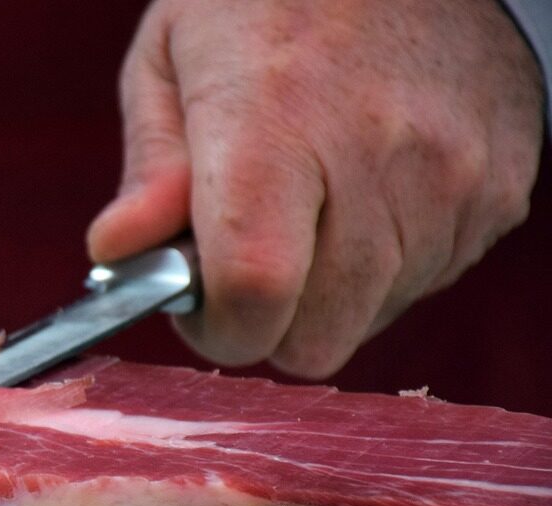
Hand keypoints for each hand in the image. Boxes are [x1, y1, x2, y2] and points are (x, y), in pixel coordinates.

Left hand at [87, 0, 543, 377]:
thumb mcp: (173, 57)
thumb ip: (150, 169)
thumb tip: (118, 253)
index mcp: (277, 123)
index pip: (255, 290)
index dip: (218, 328)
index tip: (200, 310)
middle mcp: (378, 157)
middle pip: (316, 337)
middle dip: (268, 323)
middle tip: (247, 264)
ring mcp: (452, 179)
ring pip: (369, 319)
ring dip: (327, 292)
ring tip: (313, 206)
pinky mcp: (498, 192)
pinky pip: (427, 283)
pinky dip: (386, 264)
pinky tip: (368, 193)